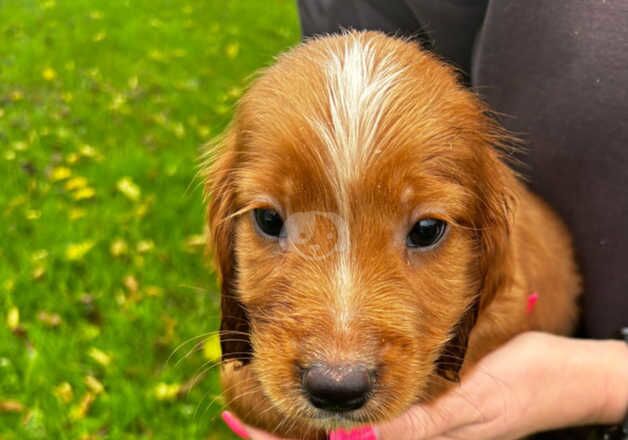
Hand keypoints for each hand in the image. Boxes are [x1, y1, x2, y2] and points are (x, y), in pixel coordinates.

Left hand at [222, 332, 627, 439]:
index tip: (238, 422)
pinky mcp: (424, 420)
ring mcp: (417, 434)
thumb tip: (351, 437)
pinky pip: (375, 422)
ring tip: (264, 410)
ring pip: (351, 437)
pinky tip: (324, 399)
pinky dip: (341, 413)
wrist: (564, 378)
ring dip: (307, 428)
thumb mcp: (472, 402)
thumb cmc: (525, 383)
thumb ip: (417, 425)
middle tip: (237, 416)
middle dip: (286, 437)